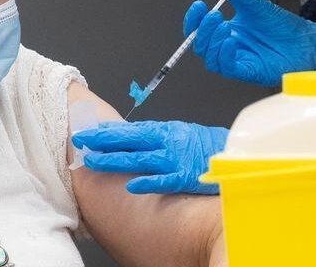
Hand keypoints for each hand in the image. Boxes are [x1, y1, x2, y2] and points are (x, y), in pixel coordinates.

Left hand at [72, 120, 227, 194]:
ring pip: (140, 159)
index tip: (88, 132)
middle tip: (80, 141)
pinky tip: (131, 187)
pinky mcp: (186, 176)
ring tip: (94, 162)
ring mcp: (176, 159)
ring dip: (115, 160)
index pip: (131, 129)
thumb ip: (156, 137)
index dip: (108, 131)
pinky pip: (165, 180)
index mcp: (165, 130)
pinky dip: (148, 183)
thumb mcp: (179, 133)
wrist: (235, 152)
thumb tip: (129, 137)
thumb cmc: (206, 144)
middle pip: (130, 140)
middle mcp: (168, 142)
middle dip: (103, 140)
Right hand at [184, 0, 315, 85]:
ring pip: (210, 59)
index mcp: (227, 31)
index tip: (199, 5)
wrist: (304, 41)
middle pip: (201, 45)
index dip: (194, 20)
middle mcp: (228, 46)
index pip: (200, 29)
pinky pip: (227, 67)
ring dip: (211, 42)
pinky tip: (229, 42)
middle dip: (202, 30)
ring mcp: (236, 60)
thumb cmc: (282, 26)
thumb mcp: (257, 5)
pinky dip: (224, 55)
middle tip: (214, 15)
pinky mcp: (247, 71)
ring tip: (224, 26)